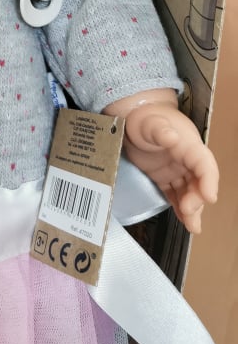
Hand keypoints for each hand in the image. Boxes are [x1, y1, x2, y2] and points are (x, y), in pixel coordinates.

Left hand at [120, 102, 218, 233]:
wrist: (133, 118)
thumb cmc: (145, 117)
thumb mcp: (150, 121)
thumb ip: (160, 130)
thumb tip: (172, 138)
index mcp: (188, 144)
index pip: (204, 163)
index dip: (209, 180)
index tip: (210, 196)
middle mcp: (186, 159)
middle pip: (199, 182)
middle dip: (197, 198)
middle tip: (189, 211)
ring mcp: (176, 170)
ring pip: (188, 191)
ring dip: (192, 209)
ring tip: (192, 227)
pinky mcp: (164, 177)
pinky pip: (174, 194)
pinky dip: (179, 207)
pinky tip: (183, 219)